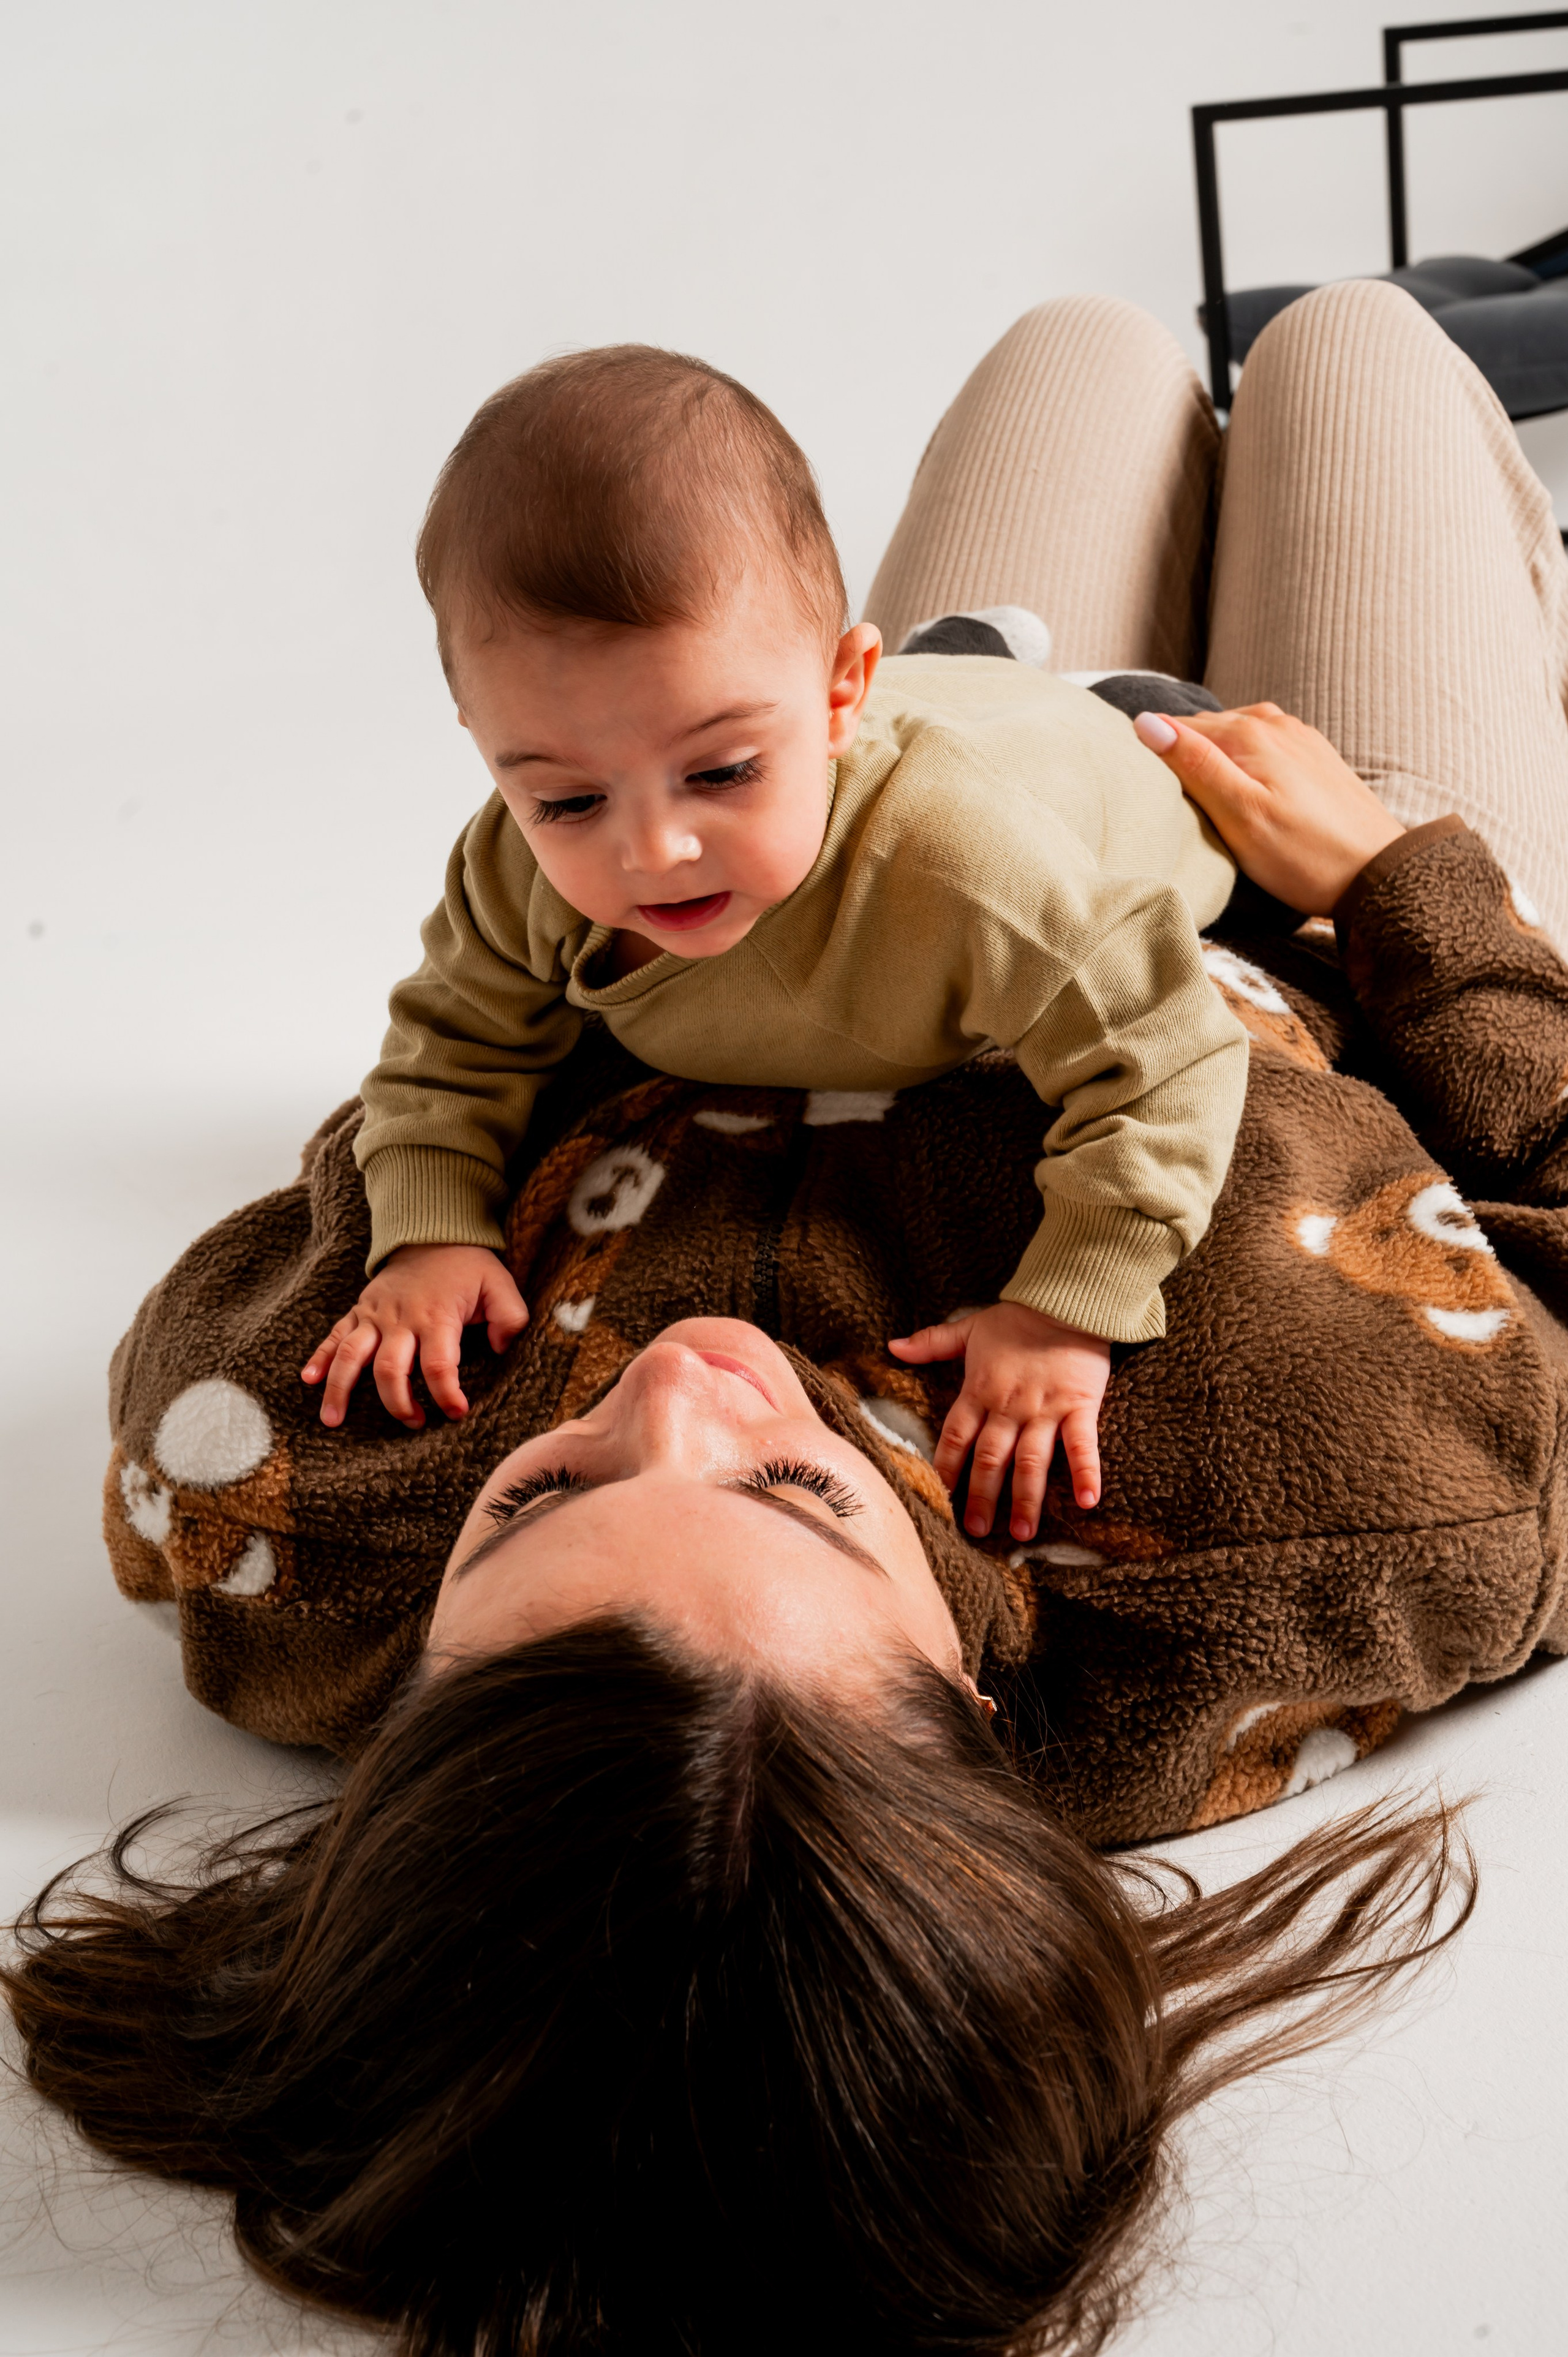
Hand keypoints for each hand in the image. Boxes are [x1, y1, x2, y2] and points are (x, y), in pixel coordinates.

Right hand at [301, 1244, 528, 1428]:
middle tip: (414, 1424)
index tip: (457, 1413)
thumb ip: (511, 1317)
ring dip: (340, 1389)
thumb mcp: (500, 1285)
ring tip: (333, 1421)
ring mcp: (375, 1315)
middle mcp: (400, 1319)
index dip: (446, 1394)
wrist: (432, 1232)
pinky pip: (334, 1335)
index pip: (437, 1365)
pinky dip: (319, 1357)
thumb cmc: (468, 1266)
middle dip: (398, 1404)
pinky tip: (308, 1380)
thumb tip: (502, 1348)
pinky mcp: (359, 1311)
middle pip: (388, 1369)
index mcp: (436, 1316)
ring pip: (350, 1355)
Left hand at [888, 1302, 1109, 1540]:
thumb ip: (931, 1342)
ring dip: (1026, 1499)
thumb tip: (892, 1346)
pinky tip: (1088, 1503)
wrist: (1066, 1299)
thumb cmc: (1018, 1317)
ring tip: (1021, 1533)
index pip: (956, 1437)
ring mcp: (1045, 1409)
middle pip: (990, 1458)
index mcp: (979, 1390)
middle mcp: (1009, 1406)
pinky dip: (1087, 1473)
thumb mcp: (970, 1328)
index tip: (939, 1498)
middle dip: (981, 1496)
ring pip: (1031, 1461)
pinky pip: (1082, 1445)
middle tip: (975, 1530)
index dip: (946, 1468)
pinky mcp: (1079, 1406)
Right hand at [1134, 703, 1403, 915]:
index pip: (1177, 729)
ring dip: (1213, 756)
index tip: (1138, 785)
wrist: (1379, 874)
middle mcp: (1275, 724)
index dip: (1154, 755)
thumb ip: (1194, 764)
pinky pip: (1264, 747)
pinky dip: (1243, 762)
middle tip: (1161, 795)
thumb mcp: (1239, 814)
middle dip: (1182, 753)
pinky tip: (1242, 789)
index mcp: (1249, 733)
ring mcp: (1299, 738)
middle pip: (1207, 730)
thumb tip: (1146, 722)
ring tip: (1198, 793)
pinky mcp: (1315, 758)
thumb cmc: (1304, 856)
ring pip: (1236, 737)